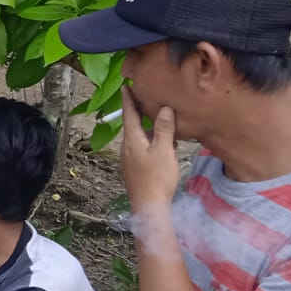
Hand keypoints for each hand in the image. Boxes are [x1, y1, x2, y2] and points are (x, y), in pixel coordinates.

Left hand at [119, 85, 179, 212]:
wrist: (148, 206)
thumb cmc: (157, 178)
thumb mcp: (164, 151)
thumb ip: (164, 129)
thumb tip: (164, 108)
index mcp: (132, 139)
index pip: (129, 114)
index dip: (128, 99)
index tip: (125, 85)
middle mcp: (127, 147)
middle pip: (134, 124)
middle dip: (140, 111)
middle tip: (146, 96)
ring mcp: (130, 158)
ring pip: (140, 136)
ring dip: (150, 127)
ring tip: (162, 118)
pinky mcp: (135, 167)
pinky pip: (143, 147)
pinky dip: (152, 140)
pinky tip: (165, 143)